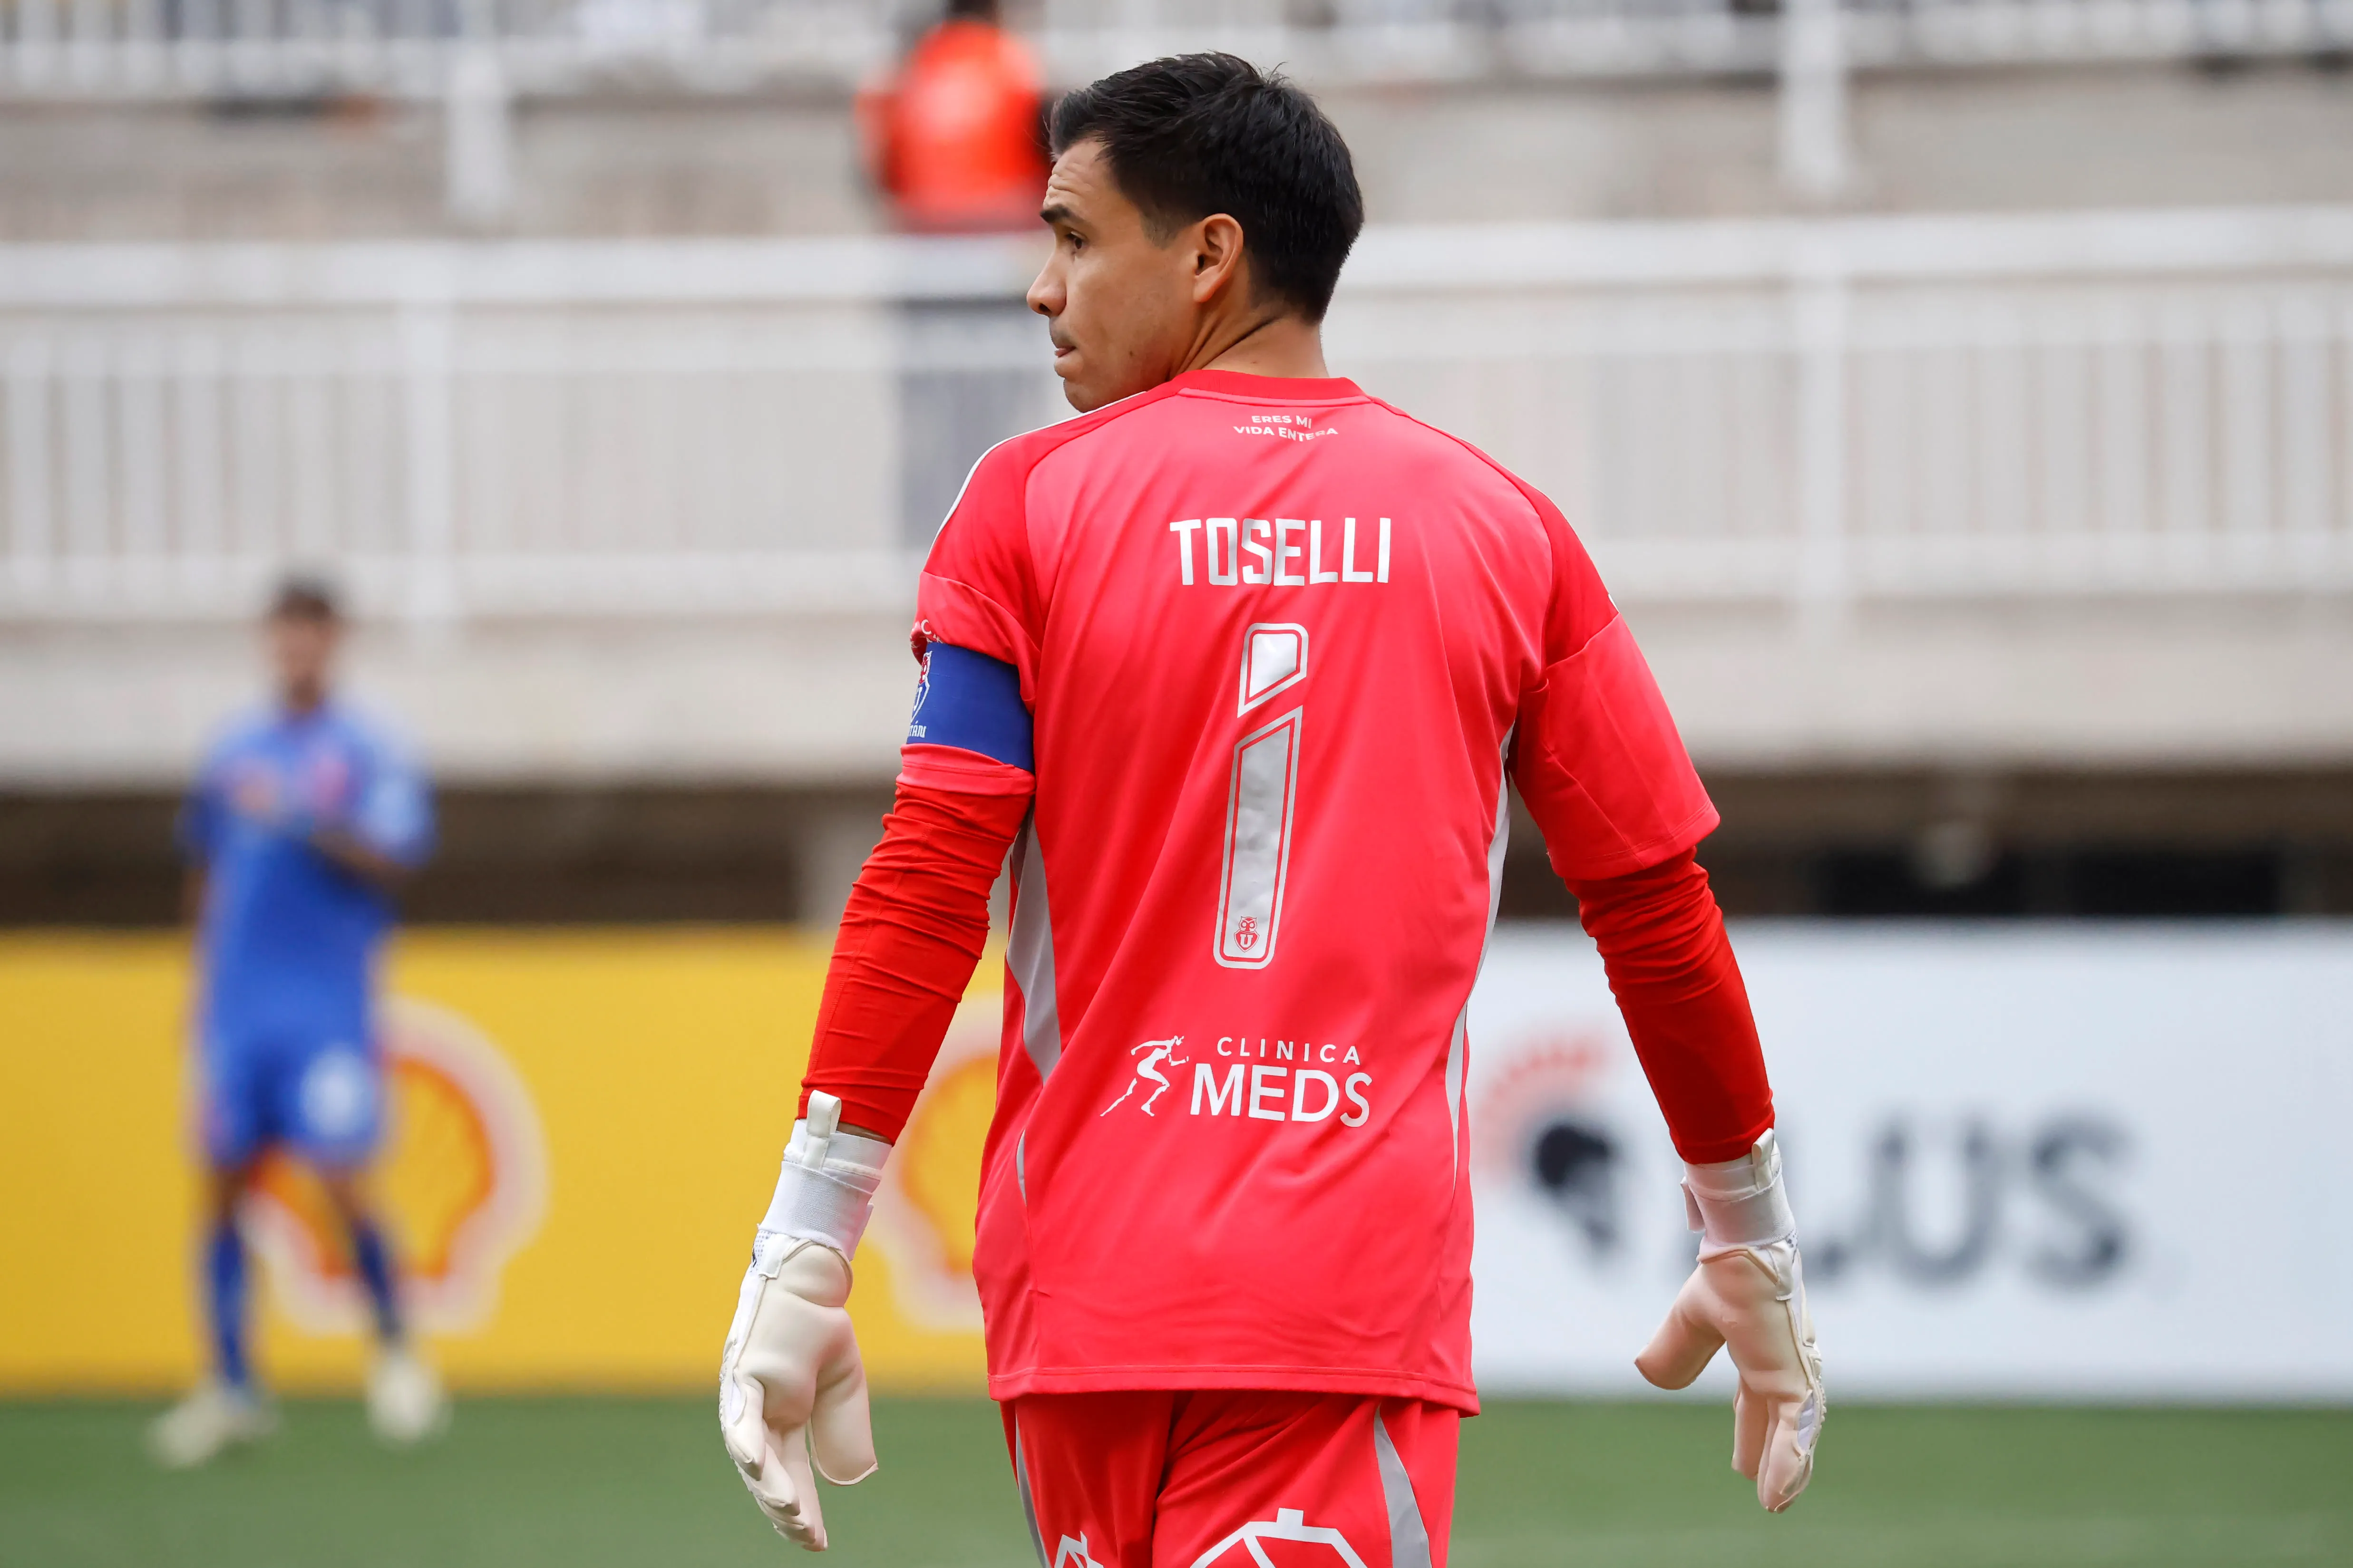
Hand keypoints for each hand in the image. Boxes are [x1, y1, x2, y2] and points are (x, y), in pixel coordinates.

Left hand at [719, 1236, 877, 1548]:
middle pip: (769, 1476)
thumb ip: (843, 1432)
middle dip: (787, 1509)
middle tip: (808, 1536)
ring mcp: (746, 1398)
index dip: (803, 1509)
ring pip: (752, 1455)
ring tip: (791, 1513)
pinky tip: (758, 1465)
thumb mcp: (844, 1389)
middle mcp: (758, 1417)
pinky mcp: (742, 1375)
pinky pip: (740, 1415)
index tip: (818, 1542)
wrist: (812, 1281)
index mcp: (782, 1423)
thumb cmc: (821, 1329)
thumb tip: (849, 1481)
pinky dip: (747, 1442)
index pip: (790, 1476)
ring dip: (769, 1485)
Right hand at [1636, 1238, 1824, 1511]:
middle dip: (1774, 1456)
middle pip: (1780, 1423)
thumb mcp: (1690, 1320)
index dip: (1751, 1432)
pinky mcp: (1792, 1378)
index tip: (1742, 1464)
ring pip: (1793, 1434)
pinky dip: (1788, 1462)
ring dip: (1785, 1470)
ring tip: (1777, 1502)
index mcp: (1762, 1350)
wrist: (1741, 1246)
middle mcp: (1783, 1363)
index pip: (1757, 1401)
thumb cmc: (1724, 1271)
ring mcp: (1792, 1372)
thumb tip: (1651, 1377)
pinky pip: (1794, 1431)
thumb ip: (1674, 1349)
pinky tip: (1782, 1492)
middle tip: (1772, 1495)